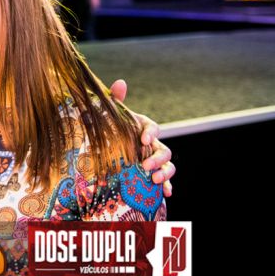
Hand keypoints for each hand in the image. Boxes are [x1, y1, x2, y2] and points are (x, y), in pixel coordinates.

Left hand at [109, 79, 174, 197]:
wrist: (106, 146)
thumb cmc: (111, 128)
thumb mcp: (111, 115)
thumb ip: (117, 100)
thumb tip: (121, 82)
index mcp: (143, 128)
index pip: (152, 128)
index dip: (150, 133)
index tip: (142, 139)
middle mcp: (152, 144)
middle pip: (164, 150)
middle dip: (157, 158)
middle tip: (144, 165)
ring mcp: (154, 160)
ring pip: (168, 165)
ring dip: (165, 172)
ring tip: (154, 179)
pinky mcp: (153, 173)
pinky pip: (165, 180)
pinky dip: (167, 185)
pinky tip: (165, 193)